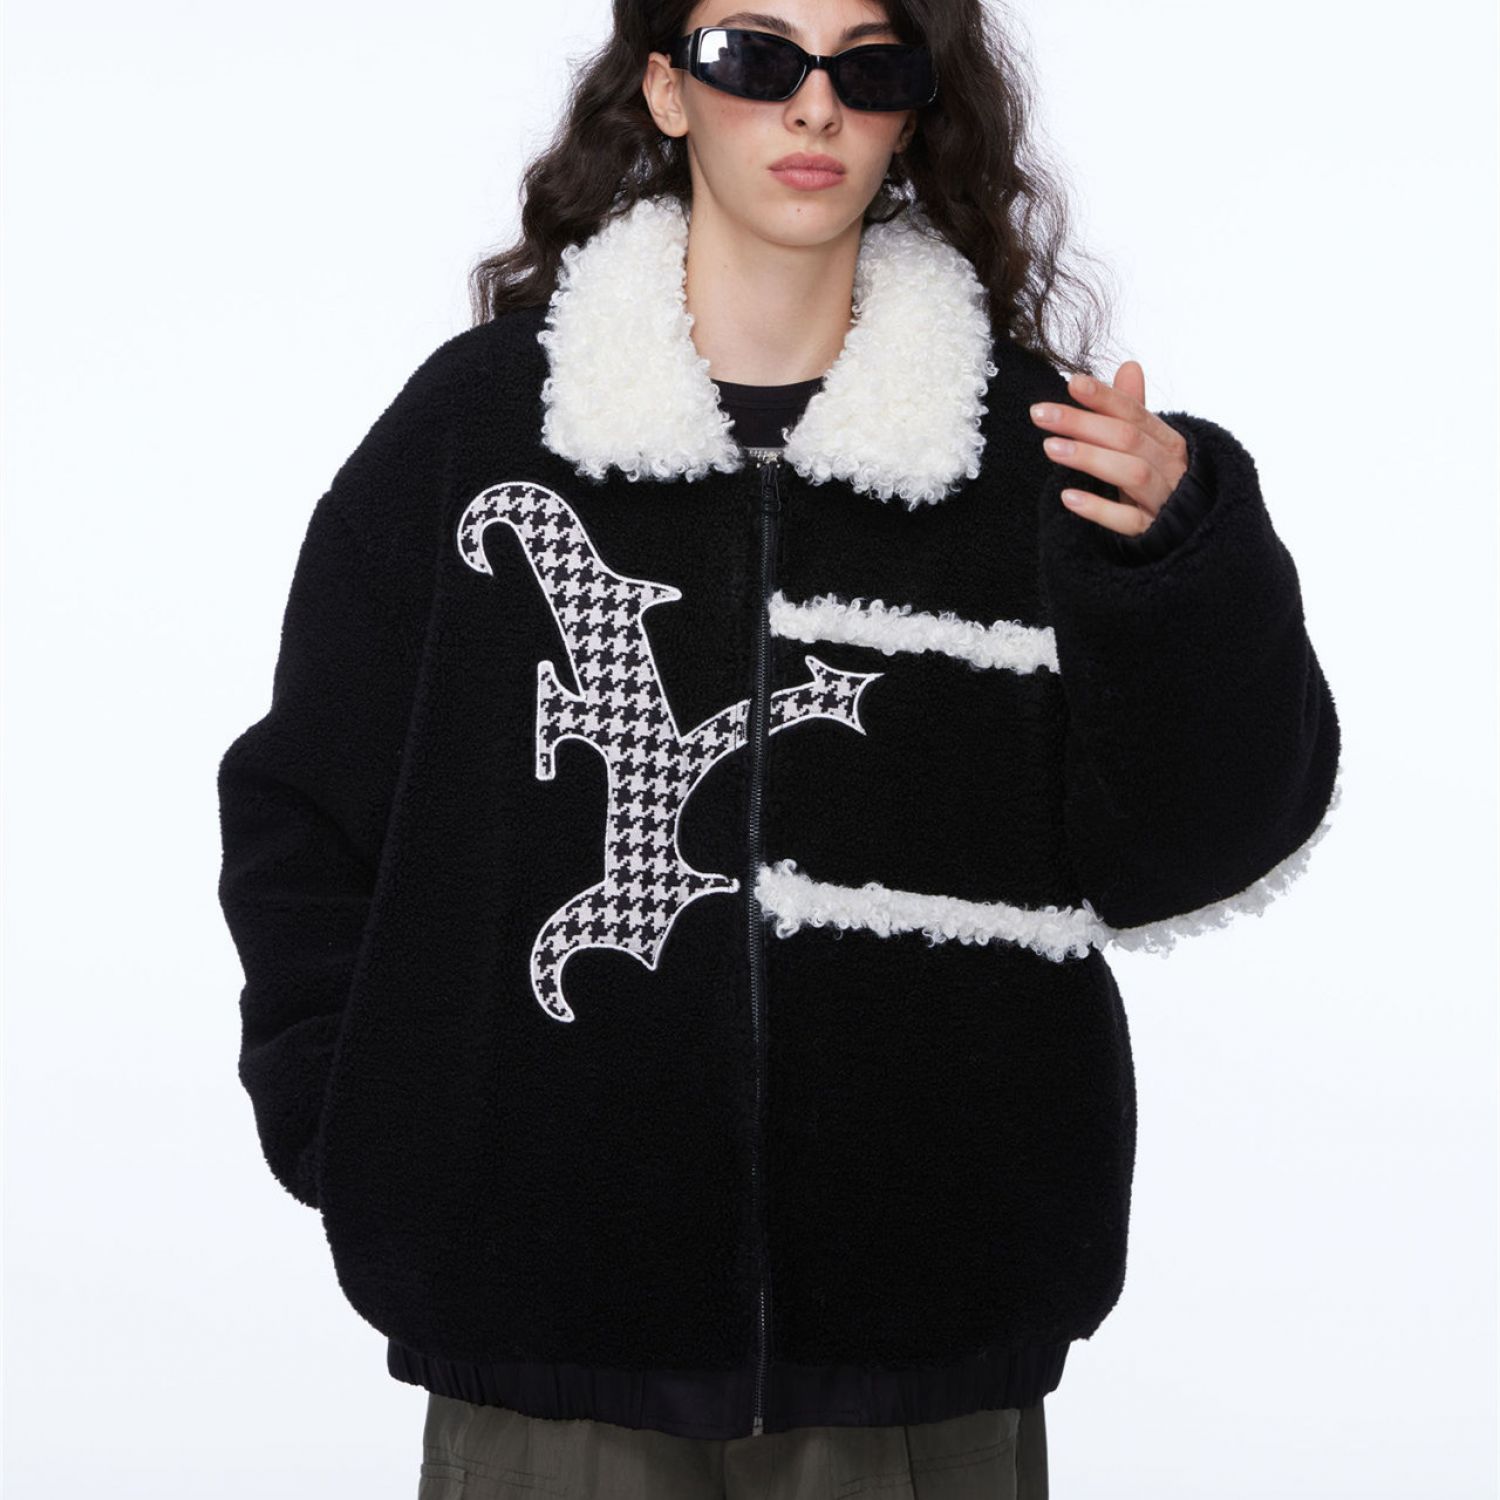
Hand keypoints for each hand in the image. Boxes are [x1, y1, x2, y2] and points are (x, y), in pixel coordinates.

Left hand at [1030, 361, 1188, 536]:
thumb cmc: (1162, 484)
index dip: (1104, 397)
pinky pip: (1129, 521)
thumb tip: (1129, 365)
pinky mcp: (1153, 532)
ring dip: (1090, 458)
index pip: (1134, 413)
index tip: (1070, 383)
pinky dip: (1099, 509)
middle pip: (1127, 439)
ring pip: (1132, 474)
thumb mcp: (1149, 446)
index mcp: (1168, 442)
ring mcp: (1163, 500)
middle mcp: (1171, 467)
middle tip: (1041, 414)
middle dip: (1083, 423)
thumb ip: (1134, 411)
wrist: (1190, 532)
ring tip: (1050, 448)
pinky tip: (1069, 497)